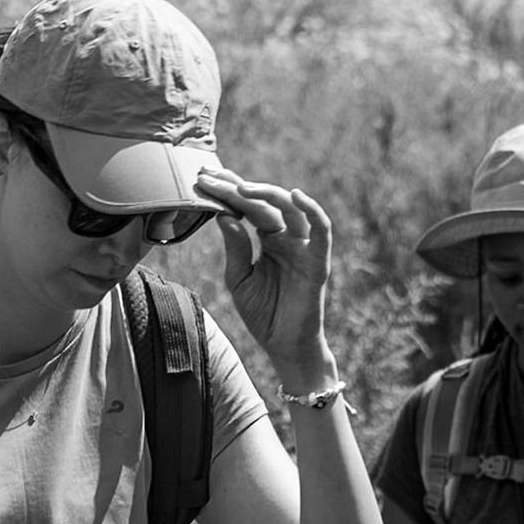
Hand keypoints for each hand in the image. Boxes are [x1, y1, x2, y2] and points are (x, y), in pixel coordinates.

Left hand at [195, 167, 334, 385]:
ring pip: (290, 209)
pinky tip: (295, 195)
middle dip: (237, 188)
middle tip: (211, 178)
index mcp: (269, 240)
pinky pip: (321, 230)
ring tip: (241, 188)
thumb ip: (235, 248)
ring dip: (267, 194)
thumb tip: (224, 216)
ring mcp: (303, 247)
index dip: (227, 192)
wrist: (284, 346)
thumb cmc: (264, 314)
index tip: (201, 179)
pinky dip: (313, 210)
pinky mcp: (317, 261)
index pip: (248, 208)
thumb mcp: (239, 278)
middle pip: (264, 203)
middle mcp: (287, 238)